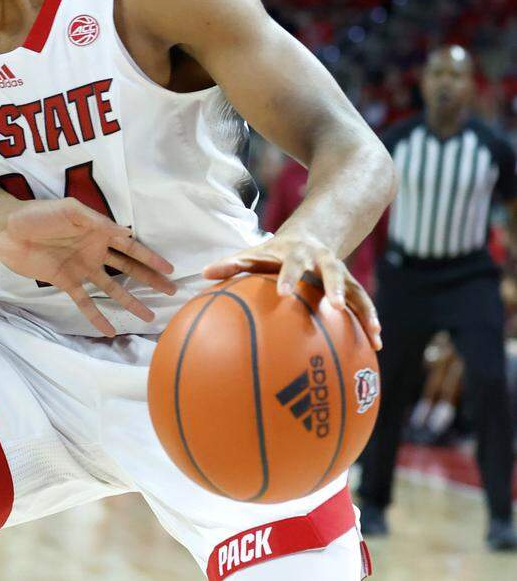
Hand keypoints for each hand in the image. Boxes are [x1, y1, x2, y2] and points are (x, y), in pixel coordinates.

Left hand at [0, 198, 176, 336]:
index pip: (130, 246)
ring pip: (111, 288)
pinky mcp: (64, 281)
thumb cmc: (38, 214)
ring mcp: (80, 268)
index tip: (170, 270)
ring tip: (147, 317)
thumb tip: (126, 233)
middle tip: (170, 292)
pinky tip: (110, 330)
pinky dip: (97, 316)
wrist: (6, 229)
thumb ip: (97, 222)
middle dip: (149, 279)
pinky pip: (85, 301)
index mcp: (97, 231)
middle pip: (127, 268)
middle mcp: (93, 250)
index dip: (150, 257)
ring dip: (129, 301)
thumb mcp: (70, 211)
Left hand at [203, 234, 381, 349]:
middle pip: (329, 270)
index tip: (283, 294)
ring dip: (362, 308)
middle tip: (332, 306)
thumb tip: (203, 273)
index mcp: (294, 253)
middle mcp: (320, 260)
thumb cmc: (272, 253)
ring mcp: (339, 272)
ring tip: (371, 331)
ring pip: (354, 288)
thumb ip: (231, 264)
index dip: (287, 277)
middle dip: (331, 287)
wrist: (310, 235)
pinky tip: (376, 345)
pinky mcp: (351, 284)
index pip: (289, 264)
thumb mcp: (254, 254)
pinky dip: (371, 321)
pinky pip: (364, 303)